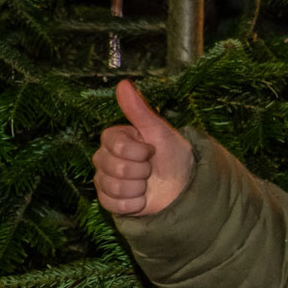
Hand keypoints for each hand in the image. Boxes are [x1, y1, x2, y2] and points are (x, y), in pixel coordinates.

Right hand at [93, 80, 194, 216]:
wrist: (182, 185)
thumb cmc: (172, 154)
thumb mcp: (158, 130)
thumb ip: (138, 109)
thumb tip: (123, 84)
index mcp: (114, 139)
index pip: (116, 145)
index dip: (138, 151)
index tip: (150, 150)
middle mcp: (104, 158)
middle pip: (115, 168)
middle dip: (141, 171)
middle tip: (150, 168)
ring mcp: (104, 180)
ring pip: (114, 187)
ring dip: (139, 188)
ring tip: (147, 184)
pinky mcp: (108, 200)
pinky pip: (114, 204)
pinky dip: (134, 204)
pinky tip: (141, 198)